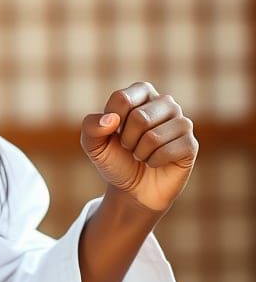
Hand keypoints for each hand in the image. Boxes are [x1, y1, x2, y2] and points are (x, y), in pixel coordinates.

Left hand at [80, 81, 197, 215]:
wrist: (132, 188)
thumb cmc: (114, 159)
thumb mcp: (93, 143)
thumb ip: (91, 126)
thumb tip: (111, 120)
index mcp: (142, 93)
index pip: (122, 98)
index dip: (111, 122)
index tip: (114, 132)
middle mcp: (165, 103)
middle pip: (139, 118)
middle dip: (127, 140)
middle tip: (130, 147)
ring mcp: (182, 122)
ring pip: (153, 136)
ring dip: (140, 152)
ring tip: (142, 154)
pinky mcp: (190, 144)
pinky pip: (167, 151)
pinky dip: (153, 162)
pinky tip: (155, 162)